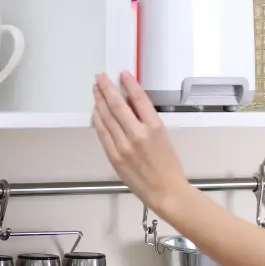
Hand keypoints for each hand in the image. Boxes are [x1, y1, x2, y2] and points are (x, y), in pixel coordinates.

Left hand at [92, 72, 190, 215]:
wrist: (165, 191)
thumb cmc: (168, 165)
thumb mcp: (163, 137)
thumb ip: (146, 121)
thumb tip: (129, 105)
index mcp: (154, 127)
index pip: (139, 99)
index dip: (129, 84)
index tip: (122, 74)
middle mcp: (137, 134)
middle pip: (118, 105)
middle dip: (107, 88)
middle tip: (101, 77)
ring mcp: (123, 146)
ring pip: (107, 117)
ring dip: (100, 101)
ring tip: (96, 90)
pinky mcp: (114, 156)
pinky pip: (103, 133)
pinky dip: (98, 120)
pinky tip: (96, 111)